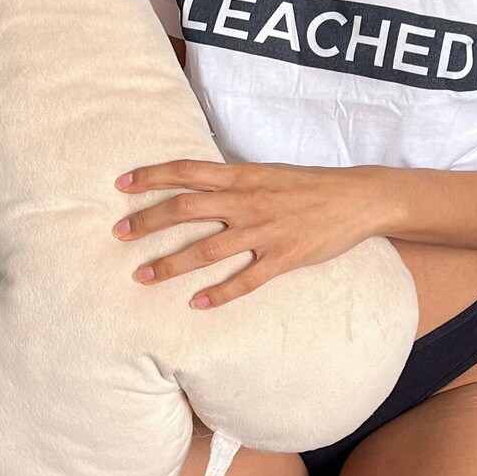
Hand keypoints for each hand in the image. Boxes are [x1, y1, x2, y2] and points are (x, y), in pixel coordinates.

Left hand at [112, 160, 382, 307]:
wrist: (357, 198)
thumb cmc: (309, 185)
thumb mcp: (266, 173)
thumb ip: (232, 182)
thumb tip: (196, 186)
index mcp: (242, 176)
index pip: (187, 171)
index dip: (152, 176)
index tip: (121, 185)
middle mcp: (247, 201)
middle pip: (186, 210)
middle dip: (148, 222)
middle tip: (119, 234)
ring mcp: (265, 231)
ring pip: (207, 249)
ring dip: (171, 264)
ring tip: (142, 276)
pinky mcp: (283, 257)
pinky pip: (245, 279)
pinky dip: (219, 293)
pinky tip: (197, 304)